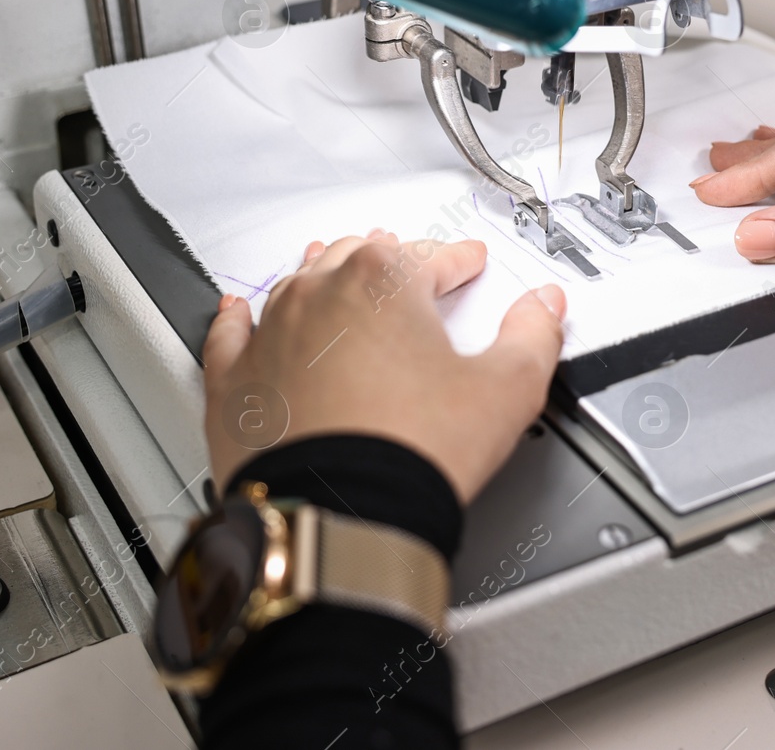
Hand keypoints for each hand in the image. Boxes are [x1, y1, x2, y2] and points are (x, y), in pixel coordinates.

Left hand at [201, 231, 566, 503]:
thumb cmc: (412, 453)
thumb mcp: (506, 391)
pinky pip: (230, 336)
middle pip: (358, 258)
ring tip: (335, 273)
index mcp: (383, 281)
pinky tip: (239, 312)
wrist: (340, 517)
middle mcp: (319, 295)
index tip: (469, 264)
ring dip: (321, 279)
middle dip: (388, 260)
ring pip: (296, 288)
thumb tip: (544, 307)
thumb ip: (533, 337)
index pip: (431, 256)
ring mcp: (270, 336)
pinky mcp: (235, 384)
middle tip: (408, 270)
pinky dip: (238, 321)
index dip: (459, 260)